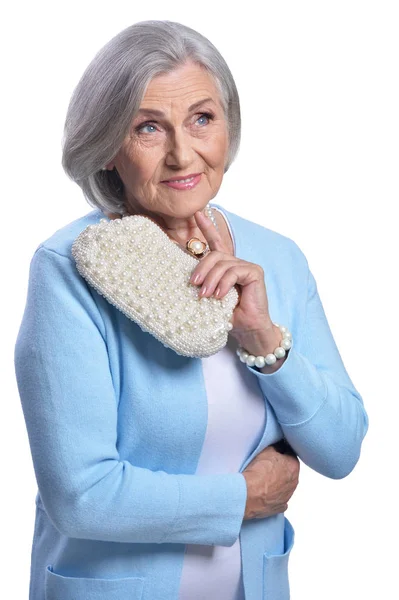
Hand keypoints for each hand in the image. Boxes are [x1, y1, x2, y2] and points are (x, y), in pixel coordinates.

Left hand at [191, 210, 278, 350]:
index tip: (196, 213)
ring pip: (222, 263)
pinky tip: (219, 296)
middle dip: (201, 268)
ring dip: (210, 280)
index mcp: (226, 266)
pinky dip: (224, 284)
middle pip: (214, 254)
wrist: (248, 330)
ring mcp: (246, 266)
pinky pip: (233, 272)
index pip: (215, 242)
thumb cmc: (229, 316)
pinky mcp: (254, 272)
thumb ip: (202, 285)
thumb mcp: (210, 297)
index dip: (207, 227)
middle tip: (193, 285)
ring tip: (204, 296)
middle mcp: (236, 263)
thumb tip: (186, 279)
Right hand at [241, 445, 299, 519]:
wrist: (247, 494)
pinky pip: (279, 498)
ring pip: (285, 485)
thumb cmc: (257, 471)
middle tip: (267, 464)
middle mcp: (294, 481)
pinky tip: (265, 492)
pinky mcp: (280, 507)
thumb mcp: (266, 450)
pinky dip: (274, 495)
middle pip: (288, 470)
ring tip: (264, 479)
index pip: (290, 453)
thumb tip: (278, 445)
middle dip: (280, 467)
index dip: (281, 450)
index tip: (274, 450)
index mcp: (293, 466)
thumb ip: (275, 446)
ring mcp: (288, 496)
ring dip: (278, 481)